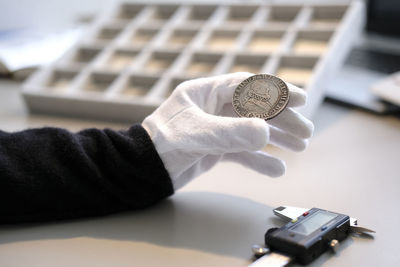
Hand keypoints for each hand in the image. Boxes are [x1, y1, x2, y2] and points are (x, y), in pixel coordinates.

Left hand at [142, 72, 313, 189]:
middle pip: (255, 109)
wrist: (143, 170)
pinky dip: (259, 160)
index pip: (247, 87)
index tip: (301, 99)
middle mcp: (213, 108)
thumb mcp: (196, 134)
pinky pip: (242, 153)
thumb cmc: (161, 145)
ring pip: (252, 130)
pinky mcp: (214, 149)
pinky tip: (276, 169)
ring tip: (299, 147)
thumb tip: (266, 133)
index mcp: (206, 93)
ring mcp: (215, 129)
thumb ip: (230, 133)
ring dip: (277, 139)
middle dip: (282, 120)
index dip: (276, 92)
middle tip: (306, 132)